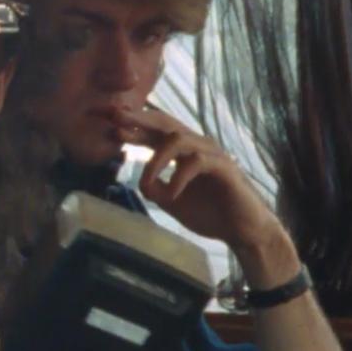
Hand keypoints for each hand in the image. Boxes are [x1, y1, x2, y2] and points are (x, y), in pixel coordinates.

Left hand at [114, 108, 299, 287]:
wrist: (243, 231)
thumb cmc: (210, 213)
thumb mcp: (172, 202)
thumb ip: (156, 189)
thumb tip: (140, 181)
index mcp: (183, 152)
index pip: (155, 132)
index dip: (133, 126)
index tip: (108, 124)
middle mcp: (197, 146)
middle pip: (165, 123)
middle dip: (139, 119)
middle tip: (116, 119)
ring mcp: (212, 154)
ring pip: (179, 139)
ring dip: (156, 159)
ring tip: (147, 183)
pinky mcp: (224, 167)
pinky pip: (196, 162)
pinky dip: (178, 178)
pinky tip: (172, 196)